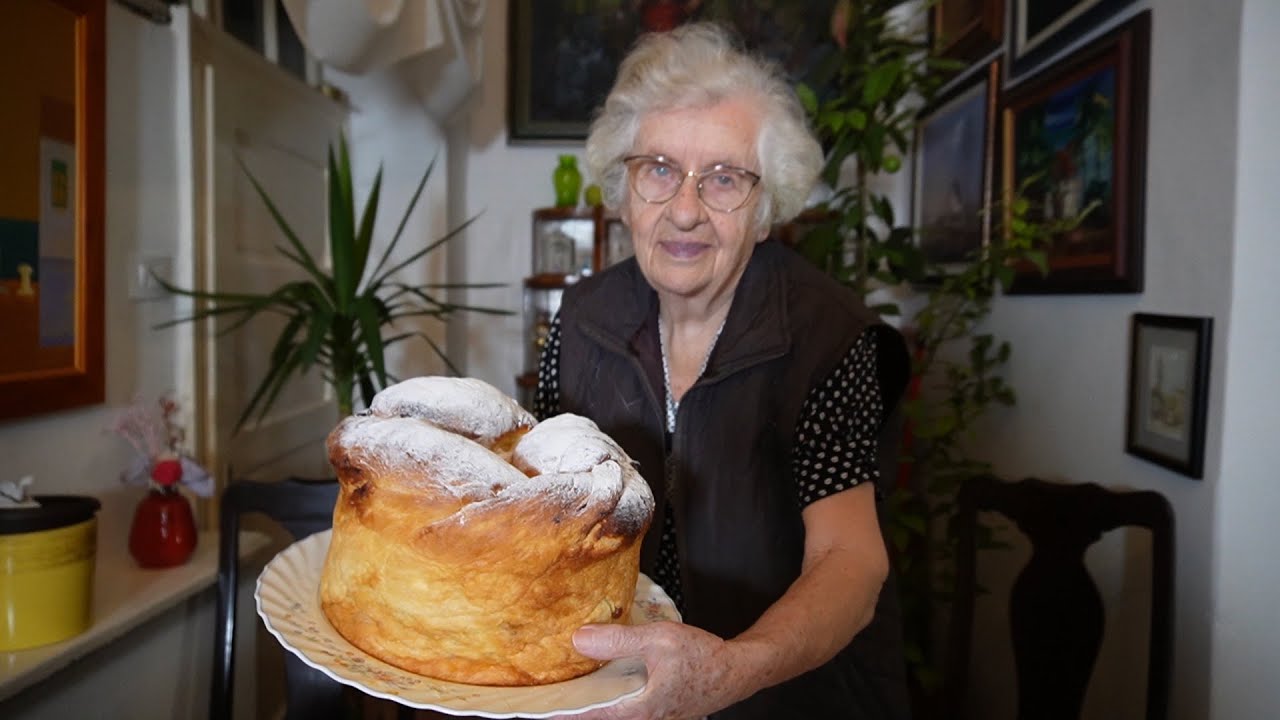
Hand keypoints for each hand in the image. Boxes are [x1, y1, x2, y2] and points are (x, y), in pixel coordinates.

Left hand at [550, 621, 747, 719]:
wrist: (737, 672)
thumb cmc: (703, 657)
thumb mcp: (659, 640)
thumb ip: (618, 641)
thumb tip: (578, 640)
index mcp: (635, 710)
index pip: (583, 716)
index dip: (554, 711)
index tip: (527, 706)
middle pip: (591, 716)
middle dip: (564, 704)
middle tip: (537, 689)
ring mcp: (646, 717)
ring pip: (605, 711)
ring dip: (584, 699)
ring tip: (559, 681)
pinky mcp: (652, 709)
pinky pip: (618, 705)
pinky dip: (601, 694)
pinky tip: (594, 676)